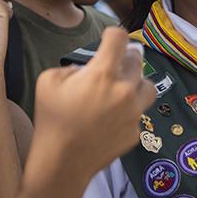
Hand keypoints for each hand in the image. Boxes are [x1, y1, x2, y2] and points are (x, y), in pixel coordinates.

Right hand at [31, 28, 155, 179]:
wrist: (62, 163)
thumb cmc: (52, 120)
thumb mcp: (48, 81)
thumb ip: (72, 67)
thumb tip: (86, 70)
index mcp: (103, 74)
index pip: (118, 38)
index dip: (112, 34)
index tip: (108, 38)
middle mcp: (124, 90)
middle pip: (136, 60)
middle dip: (124, 59)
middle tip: (112, 66)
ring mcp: (134, 113)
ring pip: (148, 86)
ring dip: (136, 83)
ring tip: (121, 90)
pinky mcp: (135, 132)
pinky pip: (138, 114)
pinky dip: (128, 113)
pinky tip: (110, 120)